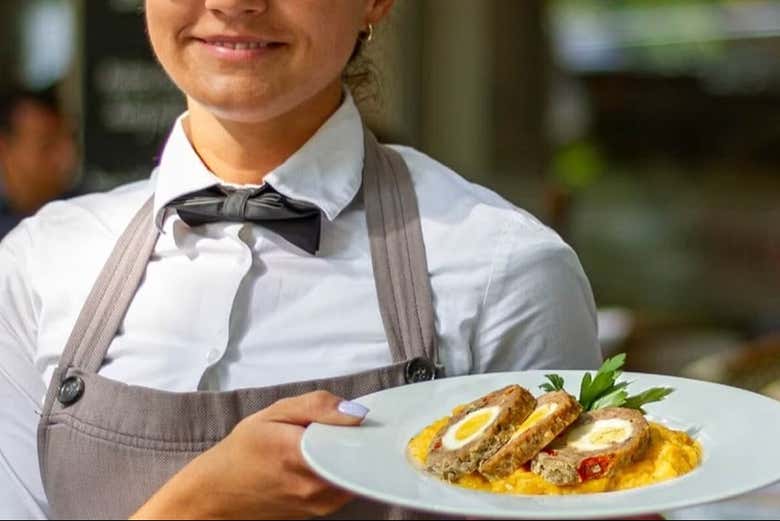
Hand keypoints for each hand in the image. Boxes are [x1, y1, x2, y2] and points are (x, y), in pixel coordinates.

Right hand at [131, 391, 367, 519]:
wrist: (217, 494)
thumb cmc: (241, 452)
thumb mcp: (273, 414)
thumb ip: (316, 406)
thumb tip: (356, 410)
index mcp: (299, 455)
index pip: (354, 442)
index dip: (364, 426)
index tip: (361, 415)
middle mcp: (313, 486)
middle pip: (360, 458)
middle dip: (359, 439)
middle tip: (345, 423)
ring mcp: (319, 504)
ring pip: (356, 474)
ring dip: (352, 455)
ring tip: (331, 439)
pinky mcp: (321, 512)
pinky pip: (347, 486)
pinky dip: (345, 469)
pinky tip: (328, 456)